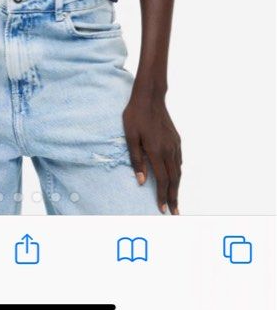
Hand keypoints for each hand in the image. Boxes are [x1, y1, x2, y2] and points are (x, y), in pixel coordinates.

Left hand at [123, 91, 181, 213]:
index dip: (162, 196)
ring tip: (175, 199)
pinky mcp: (176, 139)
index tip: (162, 209)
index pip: (162, 180)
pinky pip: (179, 160)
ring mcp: (174, 144)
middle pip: (174, 179)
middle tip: (175, 212)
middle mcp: (169, 150)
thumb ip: (136, 159)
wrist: (150, 96)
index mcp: (156, 151)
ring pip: (178, 171)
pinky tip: (175, 176)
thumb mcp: (130, 136)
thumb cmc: (136, 115)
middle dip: (174, 197)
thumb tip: (141, 181)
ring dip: (177, 187)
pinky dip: (178, 172)